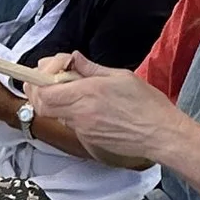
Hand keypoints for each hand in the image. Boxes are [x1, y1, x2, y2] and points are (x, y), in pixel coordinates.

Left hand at [30, 62, 170, 166]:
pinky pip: (70, 123)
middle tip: (51, 79)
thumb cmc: (147, 105)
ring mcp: (83, 129)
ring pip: (54, 114)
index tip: (53, 69)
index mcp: (88, 94)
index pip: (45, 92)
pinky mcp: (88, 140)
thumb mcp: (121, 76)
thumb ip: (92, 68)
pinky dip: (70, 112)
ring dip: (56, 101)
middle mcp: (80, 114)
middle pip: (42, 105)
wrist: (160, 135)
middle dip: (39, 90)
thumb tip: (74, 59)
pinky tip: (87, 105)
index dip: (39, 80)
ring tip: (73, 90)